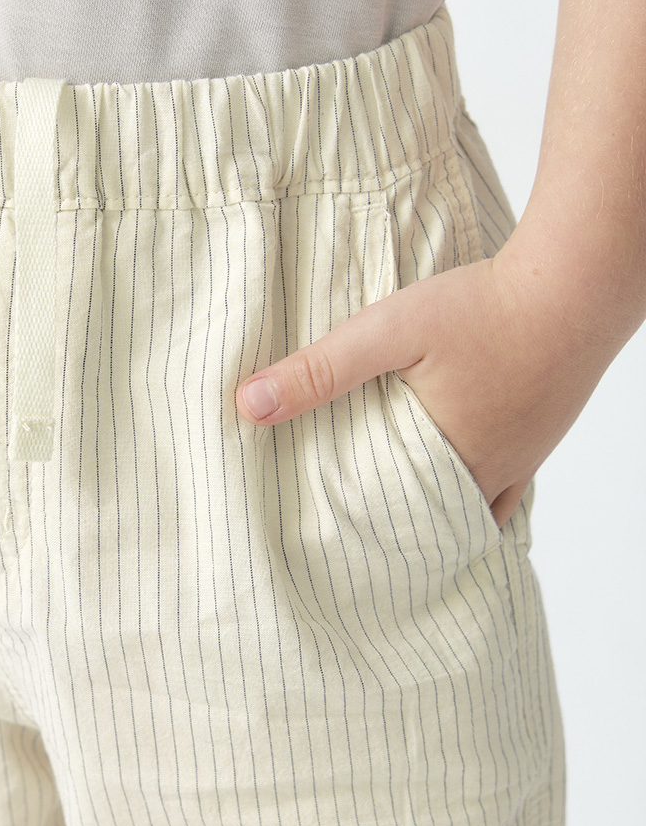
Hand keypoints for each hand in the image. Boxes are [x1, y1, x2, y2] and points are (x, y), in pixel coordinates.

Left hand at [234, 246, 614, 529]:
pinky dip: (474, 497)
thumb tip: (249, 405)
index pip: (388, 523)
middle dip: (386, 530)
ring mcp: (520, 459)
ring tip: (387, 518)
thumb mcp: (387, 331)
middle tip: (342, 536)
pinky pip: (507, 488)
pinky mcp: (538, 436)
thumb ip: (320, 369)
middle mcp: (487, 473)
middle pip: (427, 522)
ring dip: (428, 515)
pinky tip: (450, 488)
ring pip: (467, 509)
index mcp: (446, 461)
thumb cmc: (483, 306)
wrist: (576, 282)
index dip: (352, 535)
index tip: (315, 542)